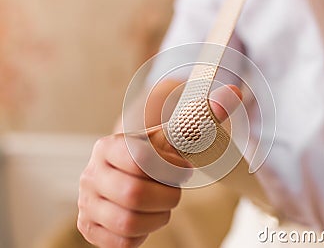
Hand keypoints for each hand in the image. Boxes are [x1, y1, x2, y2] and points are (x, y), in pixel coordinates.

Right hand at [77, 84, 241, 247]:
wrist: (130, 172)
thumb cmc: (156, 155)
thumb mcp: (175, 136)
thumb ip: (202, 116)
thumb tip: (235, 92)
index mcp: (110, 146)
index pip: (141, 160)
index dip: (171, 168)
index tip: (181, 167)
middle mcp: (92, 174)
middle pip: (134, 194)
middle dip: (166, 196)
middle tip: (173, 190)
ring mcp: (87, 202)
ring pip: (128, 222)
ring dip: (157, 217)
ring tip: (161, 205)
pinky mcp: (89, 226)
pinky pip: (119, 243)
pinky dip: (141, 235)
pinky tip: (146, 218)